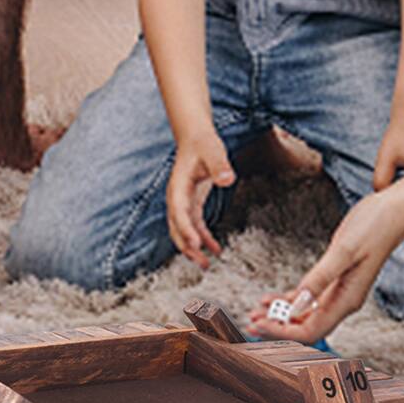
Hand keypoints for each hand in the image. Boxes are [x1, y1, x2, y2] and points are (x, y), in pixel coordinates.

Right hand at [166, 127, 234, 270]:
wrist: (195, 137)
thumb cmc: (203, 143)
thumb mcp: (213, 151)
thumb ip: (219, 165)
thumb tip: (227, 180)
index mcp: (178, 186)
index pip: (179, 212)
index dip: (186, 229)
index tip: (196, 244)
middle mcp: (176, 197)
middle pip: (177, 228)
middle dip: (188, 247)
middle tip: (203, 264)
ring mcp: (182, 202)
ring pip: (184, 231)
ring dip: (193, 248)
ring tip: (207, 264)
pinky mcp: (191, 203)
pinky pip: (194, 226)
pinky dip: (203, 238)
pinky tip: (215, 249)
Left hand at [247, 187, 403, 341]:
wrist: (394, 210)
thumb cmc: (375, 227)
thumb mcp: (343, 251)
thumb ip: (320, 279)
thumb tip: (297, 305)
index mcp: (347, 300)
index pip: (310, 330)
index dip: (282, 331)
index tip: (259, 324)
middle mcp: (344, 301)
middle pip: (306, 326)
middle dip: (277, 326)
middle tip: (249, 321)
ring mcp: (340, 290)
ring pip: (306, 313)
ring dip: (281, 315)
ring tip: (255, 311)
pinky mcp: (336, 277)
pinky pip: (310, 297)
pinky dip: (290, 300)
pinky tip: (273, 299)